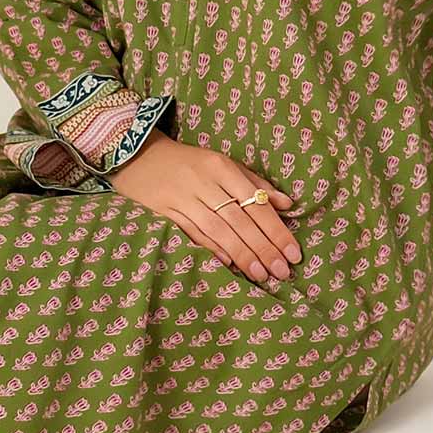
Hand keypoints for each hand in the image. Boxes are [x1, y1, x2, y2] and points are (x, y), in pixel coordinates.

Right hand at [112, 135, 301, 284]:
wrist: (140, 157)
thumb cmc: (190, 163)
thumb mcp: (223, 164)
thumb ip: (255, 183)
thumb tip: (286, 204)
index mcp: (222, 168)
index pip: (256, 203)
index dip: (276, 230)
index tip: (293, 252)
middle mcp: (204, 183)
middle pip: (240, 220)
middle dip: (263, 247)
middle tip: (282, 271)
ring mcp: (183, 199)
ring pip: (218, 230)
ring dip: (241, 254)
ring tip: (261, 275)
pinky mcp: (165, 212)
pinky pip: (192, 234)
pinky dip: (211, 249)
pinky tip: (228, 265)